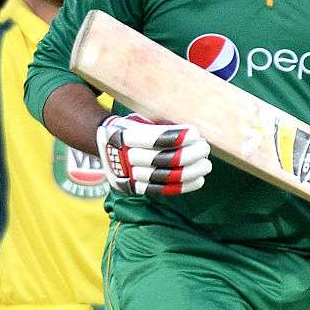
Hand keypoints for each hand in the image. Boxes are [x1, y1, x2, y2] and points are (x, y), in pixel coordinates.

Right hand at [96, 113, 211, 195]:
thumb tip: (191, 133)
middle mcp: (125, 157)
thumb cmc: (130, 127)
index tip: (195, 133)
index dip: (176, 137)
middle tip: (205, 147)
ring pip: (164, 177)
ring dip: (190, 171)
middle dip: (189, 154)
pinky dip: (183, 187)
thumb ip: (160, 125)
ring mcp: (129, 175)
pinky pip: (162, 190)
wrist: (103, 144)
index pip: (153, 139)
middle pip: (161, 159)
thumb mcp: (139, 119)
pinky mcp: (135, 188)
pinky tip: (199, 180)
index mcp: (125, 135)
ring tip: (206, 165)